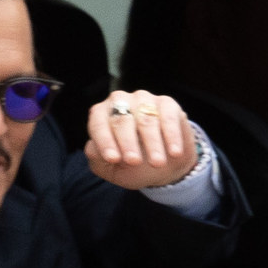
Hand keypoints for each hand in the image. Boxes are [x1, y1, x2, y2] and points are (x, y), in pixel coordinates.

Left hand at [83, 88, 198, 190]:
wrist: (164, 166)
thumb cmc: (133, 165)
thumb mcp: (112, 168)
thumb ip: (98, 159)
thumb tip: (93, 148)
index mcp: (101, 115)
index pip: (99, 125)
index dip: (105, 142)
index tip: (114, 159)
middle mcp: (120, 101)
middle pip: (122, 120)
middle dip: (128, 143)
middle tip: (135, 162)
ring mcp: (144, 99)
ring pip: (146, 119)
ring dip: (152, 143)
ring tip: (158, 163)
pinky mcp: (167, 103)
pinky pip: (168, 118)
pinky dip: (172, 136)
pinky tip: (174, 152)